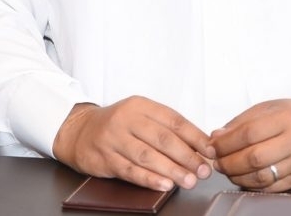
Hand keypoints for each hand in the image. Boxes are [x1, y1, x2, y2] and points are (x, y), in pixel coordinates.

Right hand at [52, 96, 215, 191]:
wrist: (79, 131)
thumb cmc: (118, 125)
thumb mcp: (141, 116)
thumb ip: (166, 128)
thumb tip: (200, 146)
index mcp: (141, 106)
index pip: (174, 121)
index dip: (195, 137)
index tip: (211, 151)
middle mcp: (127, 119)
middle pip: (163, 139)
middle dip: (187, 156)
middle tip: (204, 170)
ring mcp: (114, 139)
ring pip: (147, 156)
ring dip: (172, 170)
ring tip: (189, 181)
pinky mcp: (105, 158)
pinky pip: (130, 170)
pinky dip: (149, 179)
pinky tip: (164, 184)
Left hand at [210, 98, 290, 191]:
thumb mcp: (271, 107)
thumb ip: (243, 121)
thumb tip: (218, 136)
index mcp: (285, 119)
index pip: (249, 133)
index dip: (226, 142)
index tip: (213, 145)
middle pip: (254, 158)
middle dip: (229, 162)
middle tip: (217, 161)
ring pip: (263, 176)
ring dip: (238, 176)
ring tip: (228, 170)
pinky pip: (273, 187)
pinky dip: (253, 186)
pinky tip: (244, 179)